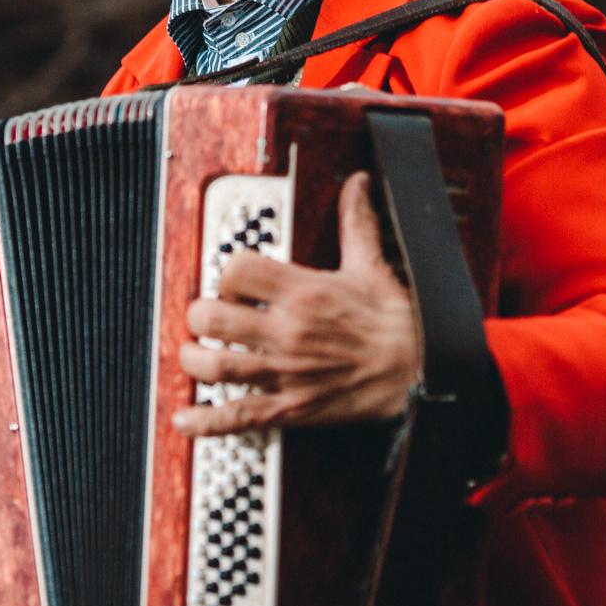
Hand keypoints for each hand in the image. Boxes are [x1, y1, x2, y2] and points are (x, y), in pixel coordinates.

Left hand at [174, 170, 416, 435]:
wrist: (420, 370)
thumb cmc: (396, 322)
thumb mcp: (372, 266)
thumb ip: (356, 222)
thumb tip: (358, 184)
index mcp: (304, 292)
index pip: (238, 270)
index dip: (227, 273)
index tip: (232, 281)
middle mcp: (288, 332)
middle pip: (215, 318)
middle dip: (199, 315)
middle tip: (203, 316)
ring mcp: (286, 372)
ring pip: (217, 366)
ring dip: (193, 359)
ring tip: (192, 354)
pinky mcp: (291, 408)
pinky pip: (239, 416)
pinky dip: (206, 420)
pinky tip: (185, 418)